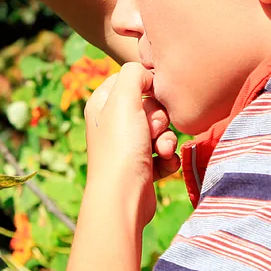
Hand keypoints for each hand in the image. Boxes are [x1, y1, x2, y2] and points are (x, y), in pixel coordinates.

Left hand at [84, 62, 180, 192]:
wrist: (122, 197)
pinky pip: (164, 152)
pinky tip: (164, 165)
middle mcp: (113, 124)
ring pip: (161, 130)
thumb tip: (147, 73)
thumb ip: (134, 73)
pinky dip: (168, 158)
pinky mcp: (142, 166)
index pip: (130, 79)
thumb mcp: (123, 99)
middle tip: (153, 130)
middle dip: (160, 118)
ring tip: (161, 151)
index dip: (147, 86)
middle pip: (150, 105)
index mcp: (102, 104)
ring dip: (167, 139)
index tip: (153, 95)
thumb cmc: (120, 147)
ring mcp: (127, 146)